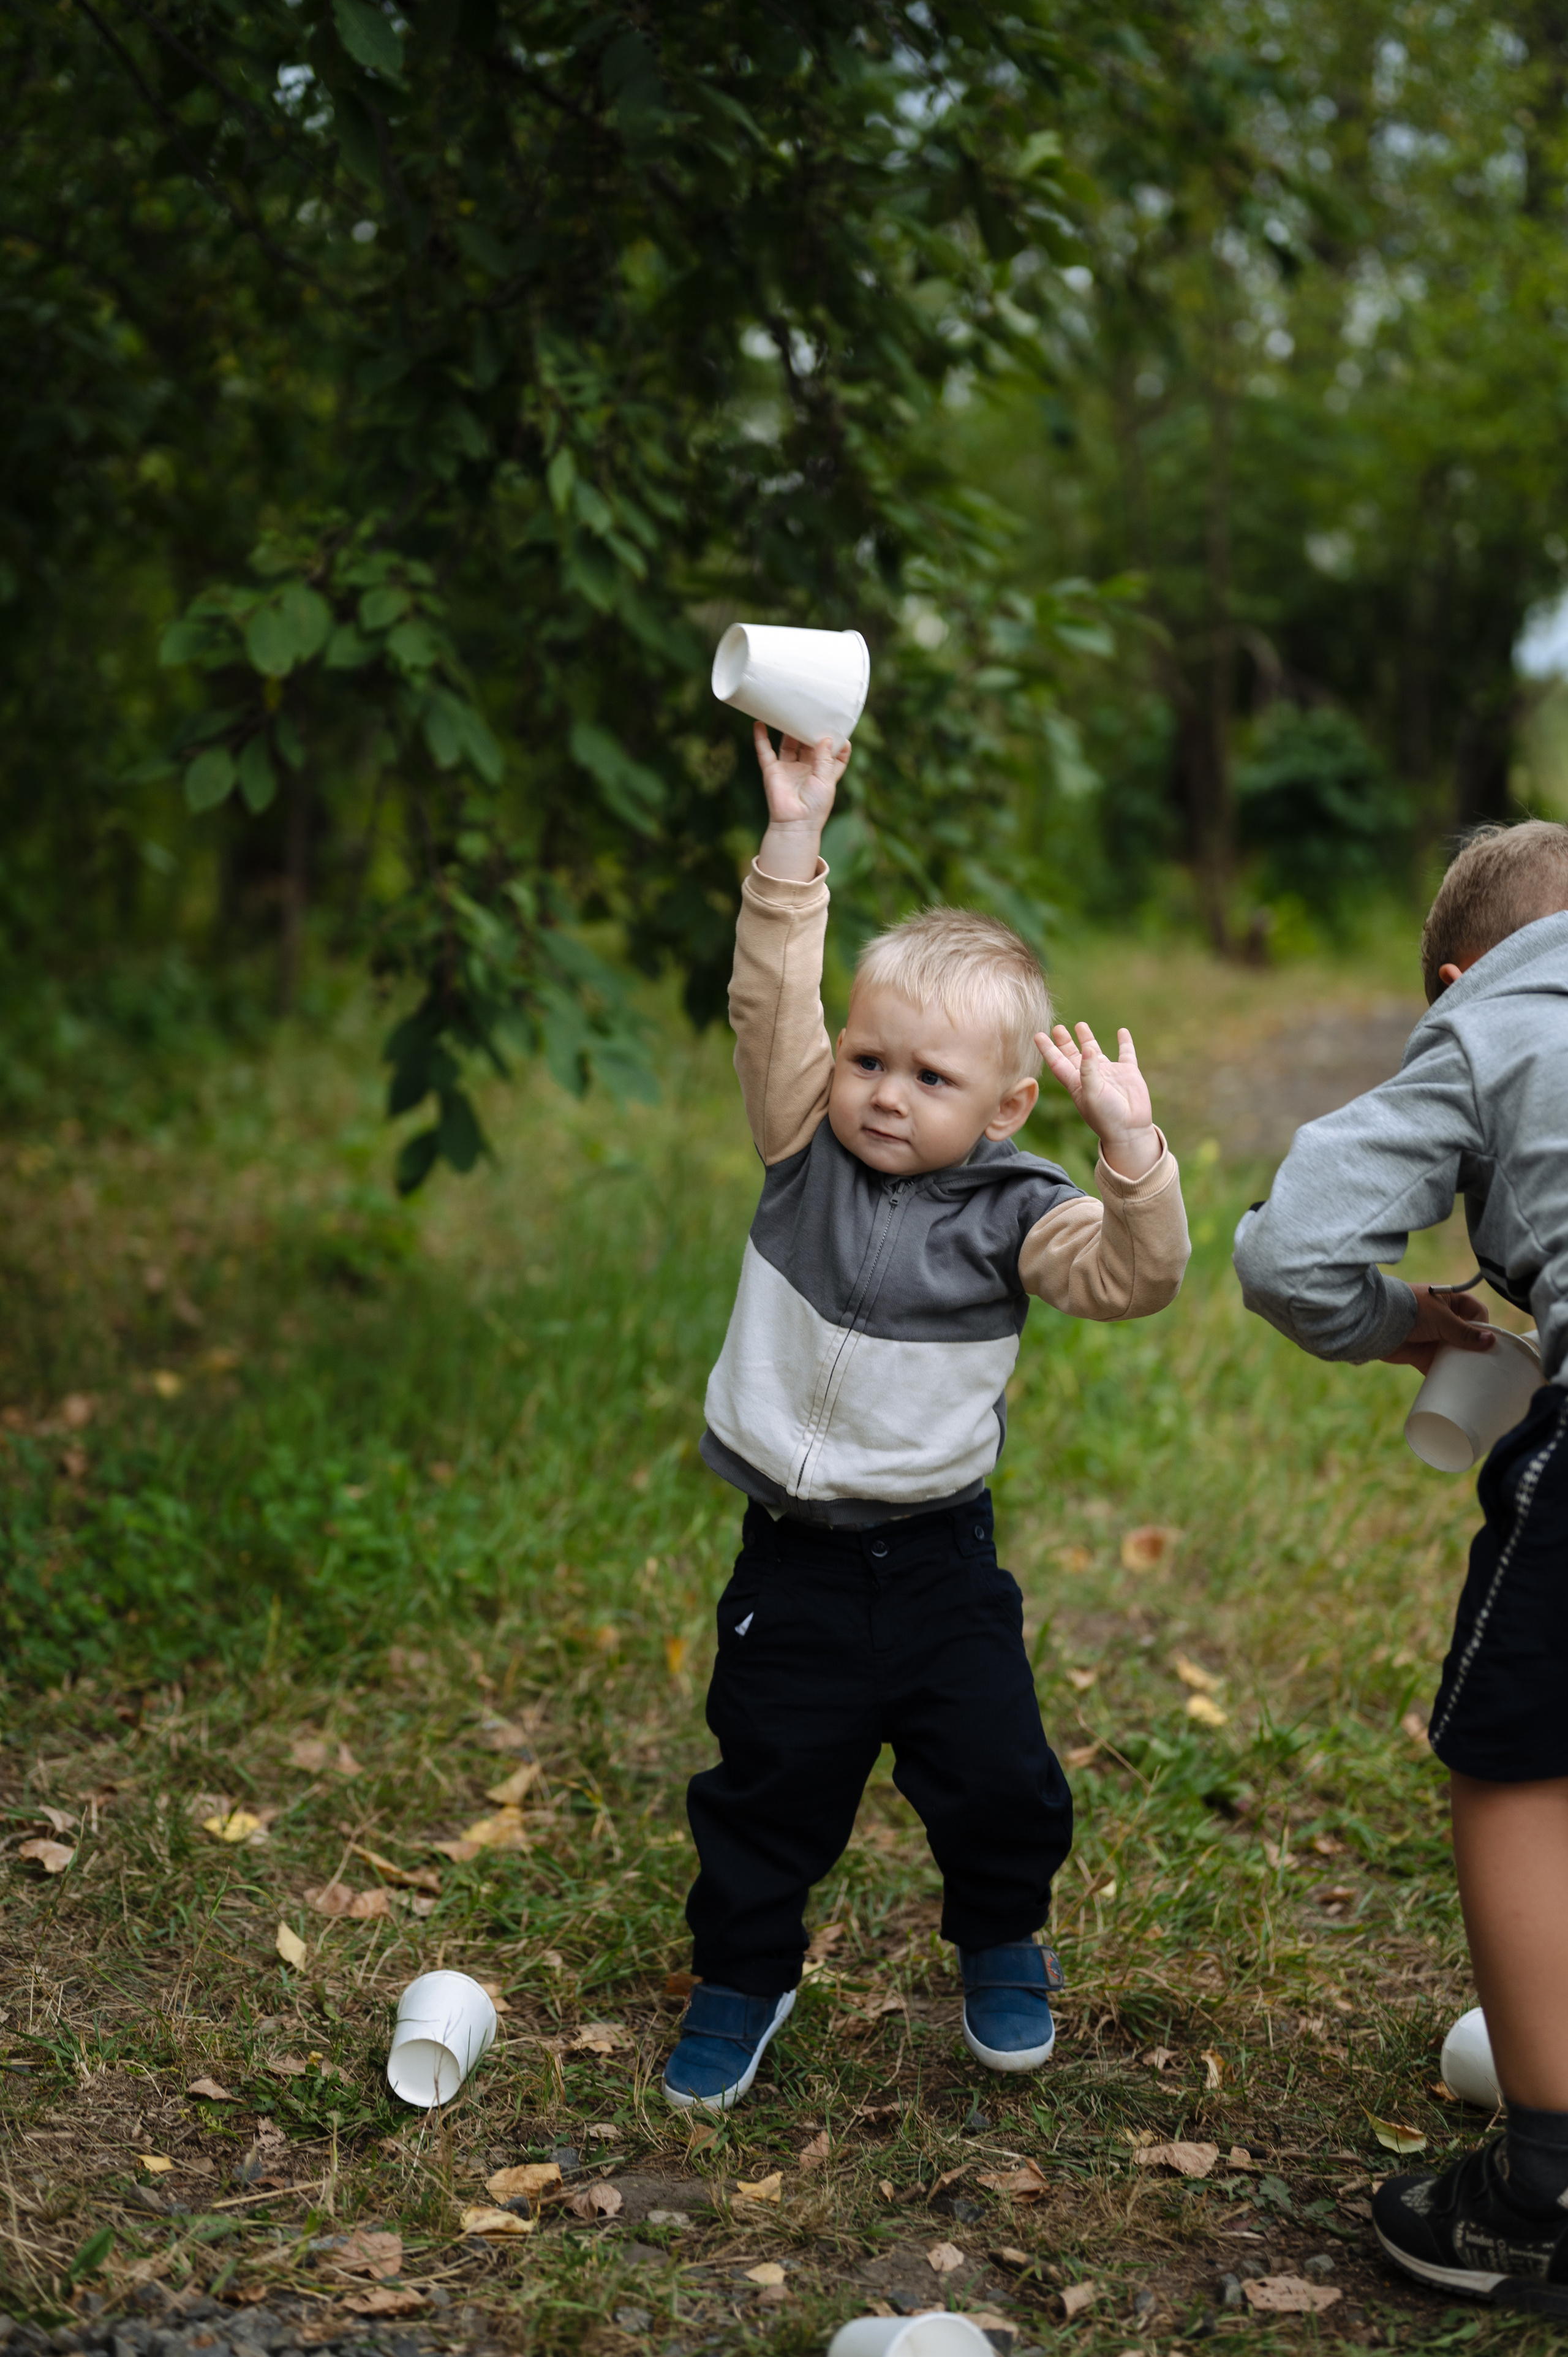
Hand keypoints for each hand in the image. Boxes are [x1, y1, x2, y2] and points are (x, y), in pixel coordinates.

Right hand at [754, 721, 849, 880]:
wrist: (794, 824)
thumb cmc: (815, 807)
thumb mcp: (826, 780)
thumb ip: (825, 758)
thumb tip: (825, 737)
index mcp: (824, 773)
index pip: (833, 755)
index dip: (837, 742)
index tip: (839, 728)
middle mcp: (806, 769)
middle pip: (809, 744)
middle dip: (810, 729)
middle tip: (811, 711)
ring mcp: (788, 769)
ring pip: (788, 744)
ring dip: (788, 730)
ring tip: (790, 712)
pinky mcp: (772, 771)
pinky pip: (765, 752)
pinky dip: (761, 739)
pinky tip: (759, 723)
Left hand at [1039, 1021, 1159, 1179]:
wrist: (1130, 1130)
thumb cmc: (1106, 1117)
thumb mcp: (1091, 1094)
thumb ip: (1088, 1071)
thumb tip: (1087, 1048)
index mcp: (1076, 1083)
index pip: (1057, 1062)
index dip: (1047, 1049)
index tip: (1037, 1035)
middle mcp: (1090, 1076)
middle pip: (1072, 1055)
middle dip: (1064, 1042)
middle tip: (1057, 1028)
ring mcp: (1109, 1073)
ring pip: (1094, 1051)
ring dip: (1087, 1039)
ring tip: (1080, 1025)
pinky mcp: (1128, 1072)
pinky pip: (1126, 1053)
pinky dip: (1125, 1042)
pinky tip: (1122, 1031)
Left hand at [1380, 1283, 1494, 1374]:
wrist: (1376, 1323)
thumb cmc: (1410, 1310)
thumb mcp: (1441, 1318)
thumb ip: (1464, 1331)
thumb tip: (1490, 1341)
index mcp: (1449, 1301)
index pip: (1476, 1311)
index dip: (1483, 1324)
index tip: (1488, 1339)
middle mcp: (1444, 1320)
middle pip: (1469, 1335)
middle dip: (1477, 1347)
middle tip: (1488, 1361)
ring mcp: (1434, 1338)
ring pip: (1457, 1352)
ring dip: (1465, 1362)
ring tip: (1478, 1375)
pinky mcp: (1423, 1356)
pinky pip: (1441, 1367)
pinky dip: (1448, 1374)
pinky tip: (1459, 1383)